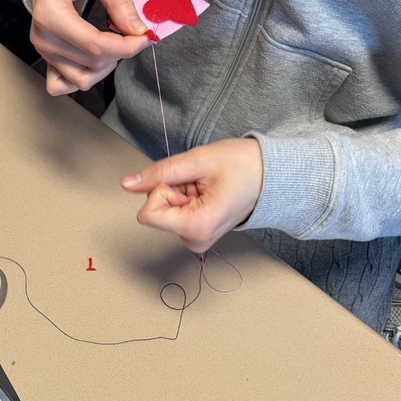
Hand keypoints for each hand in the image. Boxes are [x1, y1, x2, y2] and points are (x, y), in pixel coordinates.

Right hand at [28, 0, 149, 94]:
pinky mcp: (45, 54)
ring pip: (81, 79)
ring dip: (104, 67)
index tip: (146, 37)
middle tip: (131, 31)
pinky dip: (82, 77)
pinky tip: (94, 59)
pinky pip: (62, 84)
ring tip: (113, 42)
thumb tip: (139, 32)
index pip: (96, 47)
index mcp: (50, 14)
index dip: (127, 47)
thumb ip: (119, 3)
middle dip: (119, 53)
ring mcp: (41, 48)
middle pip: (91, 64)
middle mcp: (42, 37)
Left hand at [120, 139, 263, 251]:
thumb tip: (127, 183)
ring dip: (181, 192)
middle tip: (201, 182)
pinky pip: (176, 214)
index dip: (162, 189)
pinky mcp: (198, 235)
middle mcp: (195, 240)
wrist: (273, 176)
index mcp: (196, 227)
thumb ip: (160, 172)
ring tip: (207, 186)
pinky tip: (208, 193)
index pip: (148, 213)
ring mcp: (197, 240)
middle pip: (156, 212)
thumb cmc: (245, 166)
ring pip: (165, 211)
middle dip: (173, 190)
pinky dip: (187, 198)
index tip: (187, 181)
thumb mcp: (198, 160)